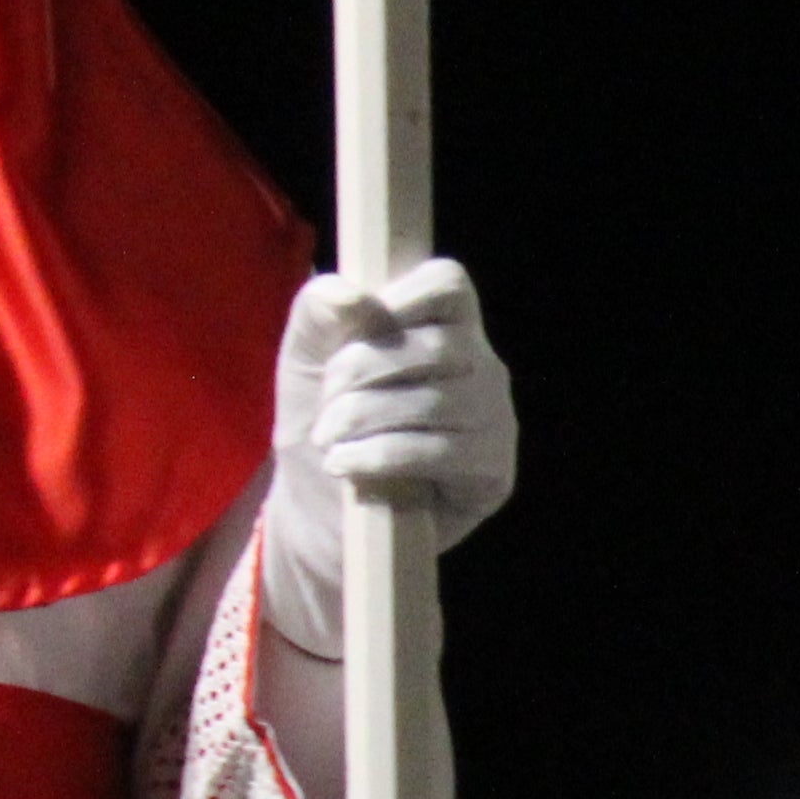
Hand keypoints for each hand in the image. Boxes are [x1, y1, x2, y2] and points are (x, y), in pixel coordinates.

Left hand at [262, 264, 519, 645]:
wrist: (322, 514)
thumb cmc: (323, 430)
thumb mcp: (304, 365)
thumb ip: (317, 317)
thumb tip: (349, 293)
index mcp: (443, 330)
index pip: (449, 285)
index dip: (406, 295)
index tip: (361, 324)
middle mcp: (482, 370)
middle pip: (439, 344)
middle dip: (363, 370)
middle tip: (327, 404)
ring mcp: (496, 421)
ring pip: (437, 400)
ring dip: (365, 418)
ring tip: (331, 441)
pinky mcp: (493, 472)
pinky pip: (441, 451)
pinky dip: (381, 456)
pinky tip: (348, 467)